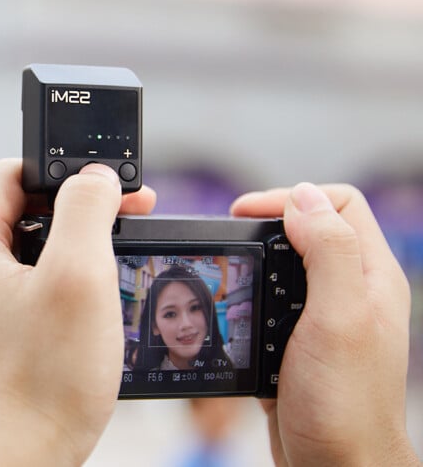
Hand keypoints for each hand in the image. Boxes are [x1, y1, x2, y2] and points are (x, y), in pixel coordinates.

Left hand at [0, 159, 155, 465]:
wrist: (22, 458)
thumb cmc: (48, 378)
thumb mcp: (81, 275)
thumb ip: (87, 207)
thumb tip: (93, 176)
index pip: (15, 173)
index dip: (69, 177)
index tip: (111, 196)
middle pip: (16, 208)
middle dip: (71, 215)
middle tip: (117, 232)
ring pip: (15, 246)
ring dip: (60, 251)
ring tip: (96, 279)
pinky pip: (8, 281)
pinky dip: (43, 283)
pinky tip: (71, 308)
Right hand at [231, 183, 418, 465]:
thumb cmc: (344, 403)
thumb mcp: (338, 318)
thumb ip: (328, 252)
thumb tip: (303, 197)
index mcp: (370, 275)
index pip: (338, 203)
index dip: (290, 198)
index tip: (244, 212)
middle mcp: (352, 290)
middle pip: (311, 227)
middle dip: (268, 223)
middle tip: (230, 236)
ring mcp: (327, 316)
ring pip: (288, 263)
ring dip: (257, 260)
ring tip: (230, 271)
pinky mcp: (301, 341)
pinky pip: (273, 300)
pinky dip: (251, 296)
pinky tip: (236, 312)